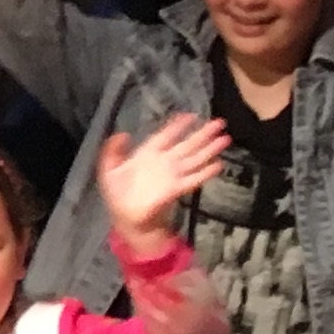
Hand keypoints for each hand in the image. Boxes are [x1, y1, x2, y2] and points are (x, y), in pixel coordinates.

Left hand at [96, 110, 230, 238]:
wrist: (125, 218)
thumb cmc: (117, 194)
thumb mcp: (108, 169)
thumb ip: (112, 151)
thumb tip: (123, 133)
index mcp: (147, 154)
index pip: (165, 135)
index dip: (177, 125)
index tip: (191, 115)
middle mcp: (163, 162)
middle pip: (186, 145)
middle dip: (202, 134)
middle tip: (219, 122)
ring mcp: (171, 176)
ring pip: (194, 159)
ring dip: (209, 149)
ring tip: (225, 139)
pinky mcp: (176, 190)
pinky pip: (193, 180)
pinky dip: (205, 173)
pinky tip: (218, 165)